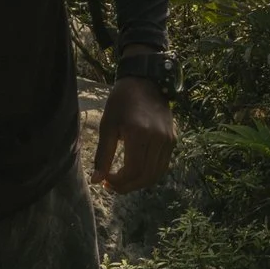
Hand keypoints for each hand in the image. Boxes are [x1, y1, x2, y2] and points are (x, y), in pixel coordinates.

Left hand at [91, 77, 175, 194]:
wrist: (145, 82)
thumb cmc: (121, 102)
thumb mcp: (107, 125)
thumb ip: (103, 155)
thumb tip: (96, 181)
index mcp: (139, 133)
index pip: (133, 171)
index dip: (119, 182)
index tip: (105, 181)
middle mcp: (158, 138)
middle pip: (145, 176)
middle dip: (127, 186)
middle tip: (112, 185)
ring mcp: (168, 140)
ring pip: (156, 174)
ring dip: (139, 183)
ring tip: (123, 181)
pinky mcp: (173, 139)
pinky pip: (163, 165)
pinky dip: (150, 174)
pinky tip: (136, 171)